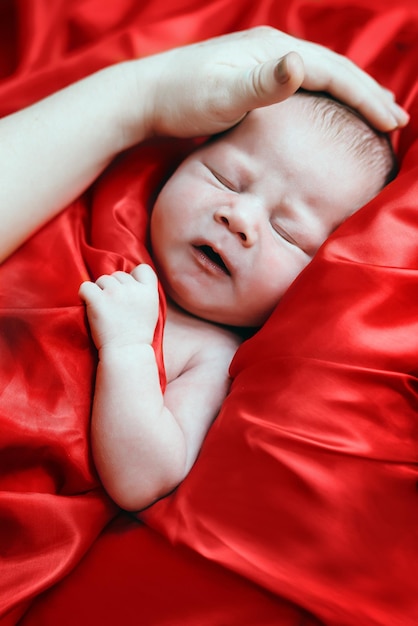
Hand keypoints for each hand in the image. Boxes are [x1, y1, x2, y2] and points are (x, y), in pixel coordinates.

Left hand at [79, 264, 158, 350]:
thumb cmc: (137, 336)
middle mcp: (133, 288)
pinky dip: (85, 295)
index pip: (143, 269)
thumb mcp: (151, 311)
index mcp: (149, 292)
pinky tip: (89, 306)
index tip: (129, 291)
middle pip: (118, 275)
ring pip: (102, 280)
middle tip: (113, 308)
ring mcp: (115, 293)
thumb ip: (144, 294)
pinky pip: (85, 287)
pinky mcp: (97, 299)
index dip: (134, 277)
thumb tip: (130, 279)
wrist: (126, 353)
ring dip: (100, 291)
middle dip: (114, 287)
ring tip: (103, 310)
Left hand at [136, 26, 407, 139]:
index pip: (335, 73)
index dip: (366, 97)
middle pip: (333, 73)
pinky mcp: (251, 84)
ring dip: (348, 98)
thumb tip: (300, 64)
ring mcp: (262, 67)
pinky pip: (300, 93)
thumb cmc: (182, 98)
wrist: (147, 99)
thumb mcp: (224, 93)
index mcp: (275, 50)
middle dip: (366, 96)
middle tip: (395, 120)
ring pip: (319, 81)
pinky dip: (323, 105)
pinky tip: (325, 118)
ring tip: (372, 115)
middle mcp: (273, 53)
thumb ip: (262, 82)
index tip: (392, 122)